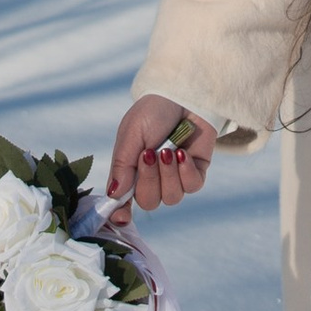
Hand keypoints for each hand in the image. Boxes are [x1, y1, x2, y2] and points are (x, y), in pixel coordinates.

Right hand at [109, 94, 211, 212]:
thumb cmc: (153, 111)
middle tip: (149, 153)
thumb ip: (122, 165)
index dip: (121, 213)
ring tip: (168, 150)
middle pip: (149, 202)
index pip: (123, 201)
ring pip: (171, 198)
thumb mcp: (132, 134)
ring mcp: (175, 177)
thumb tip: (113, 196)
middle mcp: (152, 178)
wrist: (184, 93)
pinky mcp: (196, 172)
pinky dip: (186, 171)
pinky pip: (192, 186)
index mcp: (130, 171)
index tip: (121, 216)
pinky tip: (183, 153)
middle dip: (149, 180)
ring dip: (169, 174)